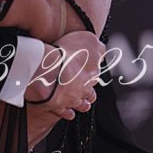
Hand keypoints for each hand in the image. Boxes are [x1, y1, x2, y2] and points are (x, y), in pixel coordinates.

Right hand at [25, 32, 104, 146]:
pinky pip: (65, 113)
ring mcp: (72, 98)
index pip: (96, 72)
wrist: (50, 72)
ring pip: (82, 104)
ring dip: (83, 104)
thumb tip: (101, 46)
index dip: (92, 71)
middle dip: (90, 90)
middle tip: (88, 89)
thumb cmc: (67, 54)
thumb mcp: (88, 39)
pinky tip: (69, 113)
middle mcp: (85, 87)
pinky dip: (68, 113)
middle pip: (91, 91)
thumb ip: (96, 44)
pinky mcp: (59, 106)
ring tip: (84, 104)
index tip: (90, 70)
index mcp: (92, 71)